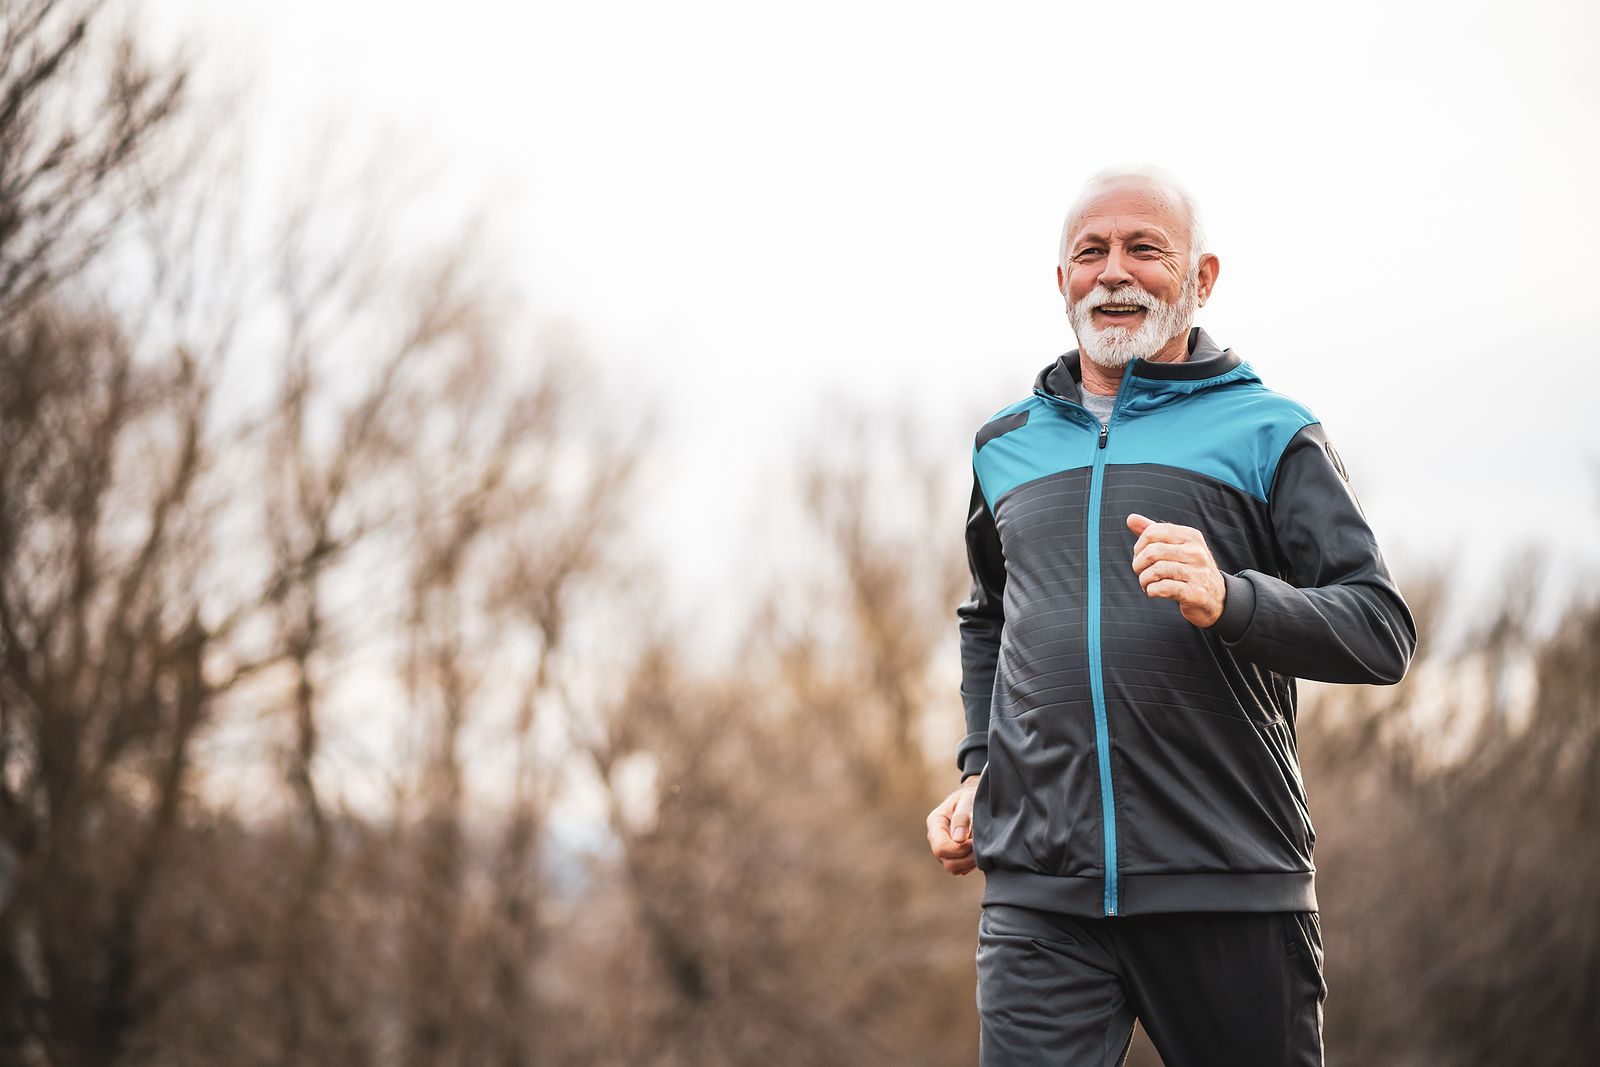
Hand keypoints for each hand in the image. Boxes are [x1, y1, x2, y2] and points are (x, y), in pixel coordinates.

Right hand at [927, 775, 980, 875]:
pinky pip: (959, 869)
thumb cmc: (971, 795)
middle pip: (945, 861)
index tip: (974, 842)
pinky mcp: (952, 855)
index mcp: (935, 823)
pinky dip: (970, 865)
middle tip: (980, 847)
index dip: (959, 849)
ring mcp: (943, 848)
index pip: (940, 847)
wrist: (975, 796)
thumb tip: (958, 839)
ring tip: (980, 848)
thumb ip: (962, 817)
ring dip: (969, 863)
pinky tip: (978, 852)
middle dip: (965, 858)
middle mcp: (936, 837)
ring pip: (952, 868)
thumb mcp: (968, 799)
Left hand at [1127, 513, 1225, 627]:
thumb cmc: (1189, 568)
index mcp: (1191, 536)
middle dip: (1138, 564)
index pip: (1153, 532)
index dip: (1139, 546)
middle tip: (1140, 572)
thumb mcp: (1176, 546)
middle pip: (1152, 551)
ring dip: (1144, 580)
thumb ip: (1153, 532)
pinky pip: (1163, 588)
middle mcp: (1196, 552)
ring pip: (1156, 570)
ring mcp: (1198, 573)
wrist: (1217, 596)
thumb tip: (1131, 518)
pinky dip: (1151, 591)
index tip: (1139, 557)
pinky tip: (1153, 591)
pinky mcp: (1195, 593)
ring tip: (1146, 584)